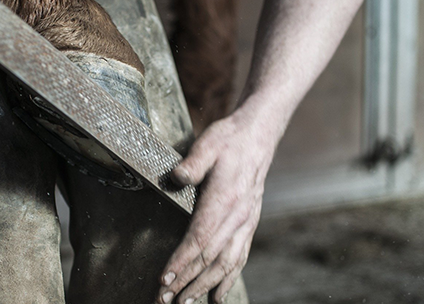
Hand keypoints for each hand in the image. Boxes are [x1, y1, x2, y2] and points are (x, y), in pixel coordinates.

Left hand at [157, 108, 278, 303]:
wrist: (258, 136)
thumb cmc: (228, 140)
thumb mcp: (207, 144)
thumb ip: (191, 163)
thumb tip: (174, 178)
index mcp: (225, 199)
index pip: (200, 238)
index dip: (182, 261)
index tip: (165, 279)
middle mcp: (238, 217)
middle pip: (211, 258)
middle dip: (187, 282)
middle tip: (164, 300)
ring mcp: (246, 223)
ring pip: (226, 264)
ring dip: (205, 287)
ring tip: (185, 303)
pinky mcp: (248, 224)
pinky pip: (239, 258)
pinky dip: (227, 280)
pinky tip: (217, 296)